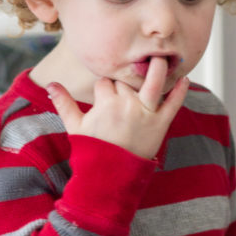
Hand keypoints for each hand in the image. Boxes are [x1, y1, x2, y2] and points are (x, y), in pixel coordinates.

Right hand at [47, 56, 188, 159]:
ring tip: (162, 57)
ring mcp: (145, 113)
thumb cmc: (92, 151)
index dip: (104, 89)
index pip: (105, 83)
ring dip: (159, 67)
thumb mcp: (75, 127)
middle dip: (124, 85)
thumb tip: (50, 84)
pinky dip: (180, 91)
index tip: (104, 98)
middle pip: (126, 82)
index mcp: (105, 103)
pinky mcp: (160, 125)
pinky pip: (173, 104)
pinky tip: (184, 78)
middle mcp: (126, 104)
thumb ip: (64, 103)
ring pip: (154, 81)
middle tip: (124, 97)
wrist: (110, 177)